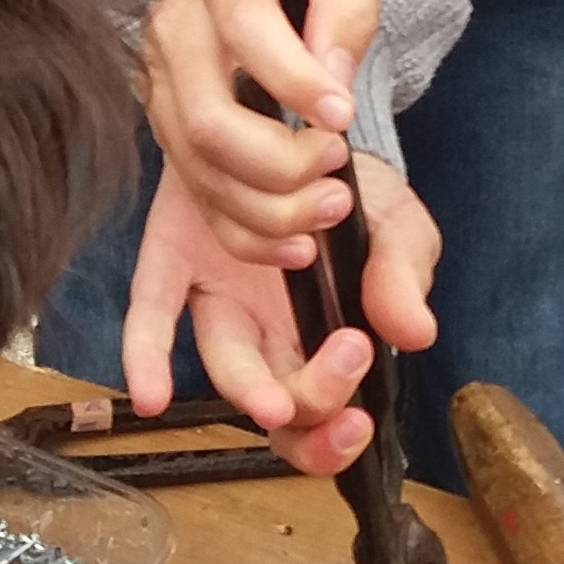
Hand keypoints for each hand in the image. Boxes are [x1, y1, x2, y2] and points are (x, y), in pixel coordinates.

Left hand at [120, 155, 439, 472]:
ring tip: (274, 404)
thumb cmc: (354, 192)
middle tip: (351, 353)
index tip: (361, 415)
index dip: (337, 437)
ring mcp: (217, 302)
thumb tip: (416, 334)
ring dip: (251, 391)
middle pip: (279, 404)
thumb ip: (404, 278)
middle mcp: (266, 334)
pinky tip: (153, 397)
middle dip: (316, 401)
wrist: (299, 126)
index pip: (325, 415)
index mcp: (323, 340)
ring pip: (226, 366)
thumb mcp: (397, 228)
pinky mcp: (171, 262)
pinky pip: (153, 313)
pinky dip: (148, 357)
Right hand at [140, 0, 387, 263]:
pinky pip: (197, 199)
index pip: (246, 31)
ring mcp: (162, 89)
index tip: (343, 114)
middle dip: (279, 160)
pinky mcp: (167, 132)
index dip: (295, 81)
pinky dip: (247, 234)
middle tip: (337, 163)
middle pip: (207, 120)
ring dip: (270, 206)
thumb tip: (334, 74)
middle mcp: (176, 35)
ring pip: (198, 169)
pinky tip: (298, 242)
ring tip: (331, 205)